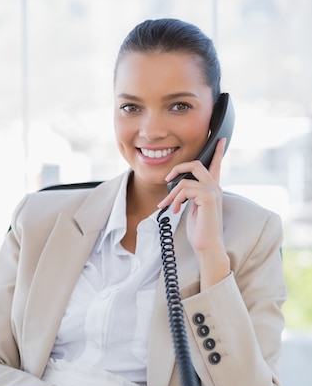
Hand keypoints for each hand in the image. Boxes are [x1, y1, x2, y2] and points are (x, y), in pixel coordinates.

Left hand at [157, 138, 230, 288]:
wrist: (208, 246)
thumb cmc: (200, 232)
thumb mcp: (193, 210)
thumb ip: (190, 197)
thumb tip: (179, 191)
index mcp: (213, 189)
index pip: (216, 166)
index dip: (217, 151)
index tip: (220, 139)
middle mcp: (215, 188)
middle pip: (196, 164)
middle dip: (178, 168)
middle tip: (167, 179)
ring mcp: (213, 191)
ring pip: (185, 180)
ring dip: (171, 194)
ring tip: (166, 206)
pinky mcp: (208, 197)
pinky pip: (185, 189)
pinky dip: (176, 199)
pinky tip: (176, 210)